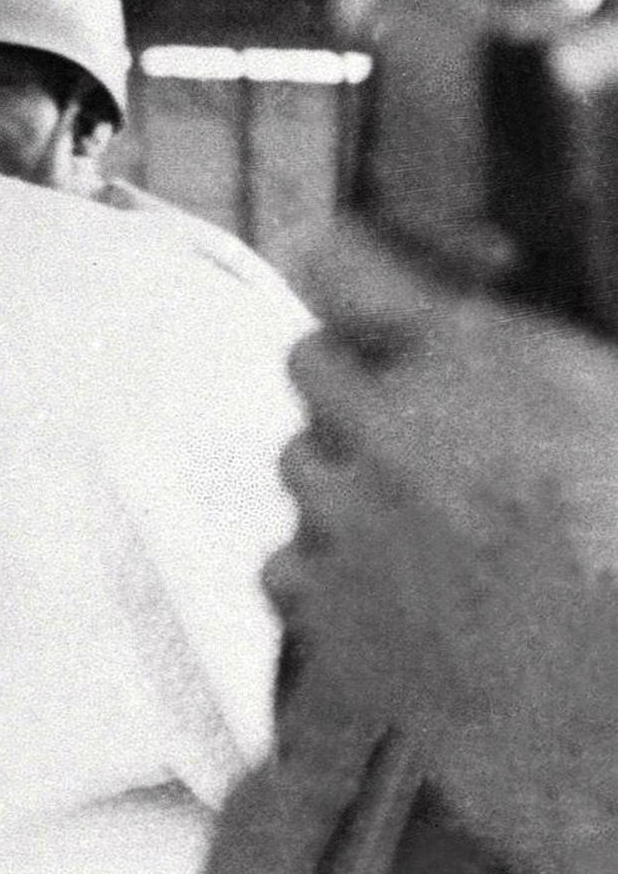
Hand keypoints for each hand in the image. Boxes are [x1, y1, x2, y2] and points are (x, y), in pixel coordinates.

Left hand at [275, 221, 617, 873]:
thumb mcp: (613, 407)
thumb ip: (529, 362)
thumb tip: (471, 335)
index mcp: (478, 359)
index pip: (340, 260)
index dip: (354, 266)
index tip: (372, 279)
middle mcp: (392, 428)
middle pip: (310, 363)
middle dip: (359, 380)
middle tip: (426, 420)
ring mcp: (349, 524)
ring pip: (300, 464)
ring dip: (349, 478)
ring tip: (437, 524)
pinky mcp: (331, 613)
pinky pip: (289, 563)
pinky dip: (329, 571)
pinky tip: (404, 593)